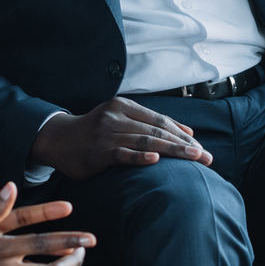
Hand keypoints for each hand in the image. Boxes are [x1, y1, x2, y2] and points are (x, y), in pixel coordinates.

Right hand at [29, 98, 212, 178]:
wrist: (58, 139)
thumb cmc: (95, 132)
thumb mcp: (122, 120)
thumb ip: (152, 125)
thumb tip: (188, 133)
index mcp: (125, 106)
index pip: (160, 120)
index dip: (183, 135)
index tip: (202, 149)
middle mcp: (117, 116)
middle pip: (157, 130)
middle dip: (184, 145)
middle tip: (206, 157)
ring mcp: (107, 133)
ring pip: (145, 141)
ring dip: (172, 151)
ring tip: (192, 158)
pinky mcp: (98, 151)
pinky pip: (123, 154)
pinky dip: (140, 157)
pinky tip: (156, 160)